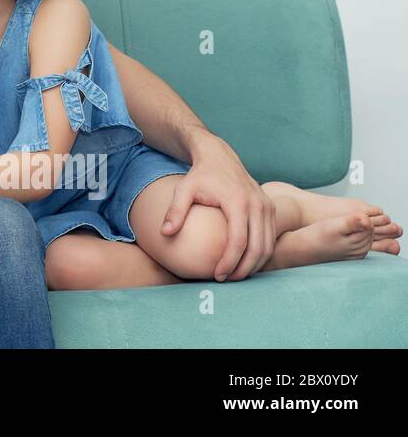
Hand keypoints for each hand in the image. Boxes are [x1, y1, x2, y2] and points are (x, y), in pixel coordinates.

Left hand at [163, 133, 276, 280]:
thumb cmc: (200, 175)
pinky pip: (271, 237)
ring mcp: (267, 206)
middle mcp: (257, 204)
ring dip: (255, 264)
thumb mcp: (183, 189)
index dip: (229, 261)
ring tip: (235, 275)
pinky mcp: (271, 208)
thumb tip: (164, 233)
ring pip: (268, 245)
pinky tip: (245, 262)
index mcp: (237, 201)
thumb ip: (175, 211)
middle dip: (244, 268)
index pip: (238, 240)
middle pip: (258, 247)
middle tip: (227, 280)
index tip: (217, 274)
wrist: (220, 156)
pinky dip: (261, 253)